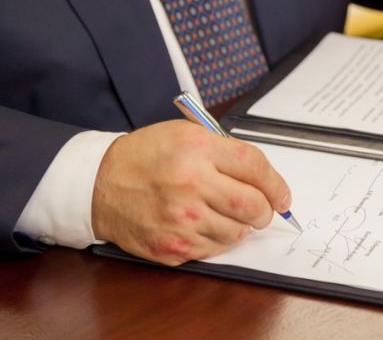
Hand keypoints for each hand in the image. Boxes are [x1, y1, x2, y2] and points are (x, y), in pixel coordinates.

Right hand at [92, 120, 290, 265]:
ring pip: (238, 233)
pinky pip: (215, 249)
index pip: (255, 168)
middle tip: (262, 210)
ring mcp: (182, 219)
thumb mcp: (186, 134)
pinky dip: (217, 239)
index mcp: (197, 149)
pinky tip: (202, 224)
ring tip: (224, 214)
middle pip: (253, 205)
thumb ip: (226, 151)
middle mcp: (191, 184)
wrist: (99, 184)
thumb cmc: (146, 156)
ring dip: (240, 226)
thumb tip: (265, 178)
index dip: (277, 185)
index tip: (283, 196)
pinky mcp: (173, 245)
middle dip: (265, 210)